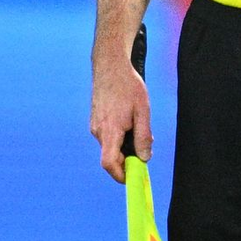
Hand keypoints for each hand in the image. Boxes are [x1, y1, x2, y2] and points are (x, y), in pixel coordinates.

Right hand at [91, 56, 151, 182]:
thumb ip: (143, 136)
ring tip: (137, 124)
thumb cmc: (128, 85)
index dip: (120, 175)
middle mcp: (98, 130)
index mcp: (110, 130)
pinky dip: (119, 135)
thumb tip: (144, 158)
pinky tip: (128, 118)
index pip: (109, 163)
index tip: (134, 176)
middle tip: (144, 145)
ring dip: (124, 144)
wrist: (110, 64)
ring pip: (110, 145)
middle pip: (111, 156)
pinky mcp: (95, 119)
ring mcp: (95, 125)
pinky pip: (108, 135)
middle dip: (128, 157)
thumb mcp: (143, 110)